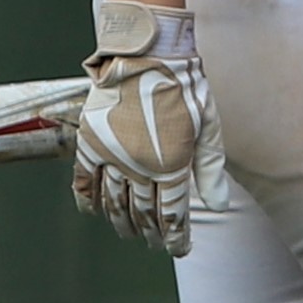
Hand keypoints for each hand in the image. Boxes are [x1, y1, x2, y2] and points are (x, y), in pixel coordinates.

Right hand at [71, 0, 228, 257]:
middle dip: (152, 234)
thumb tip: (218, 207)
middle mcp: (140, 166)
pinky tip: (94, 212)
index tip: (178, 248)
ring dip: (124, 223)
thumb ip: (211, 169)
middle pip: (144, 214)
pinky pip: (85, 181)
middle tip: (156, 244)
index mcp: (172, 164)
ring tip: (131, 233)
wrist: (146, 54)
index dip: (175, 236)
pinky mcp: (90, 143)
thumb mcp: (210, 126)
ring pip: (115, 204)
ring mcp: (112, 156)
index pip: (172, 214)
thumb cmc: (185, 88)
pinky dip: (88, 201)